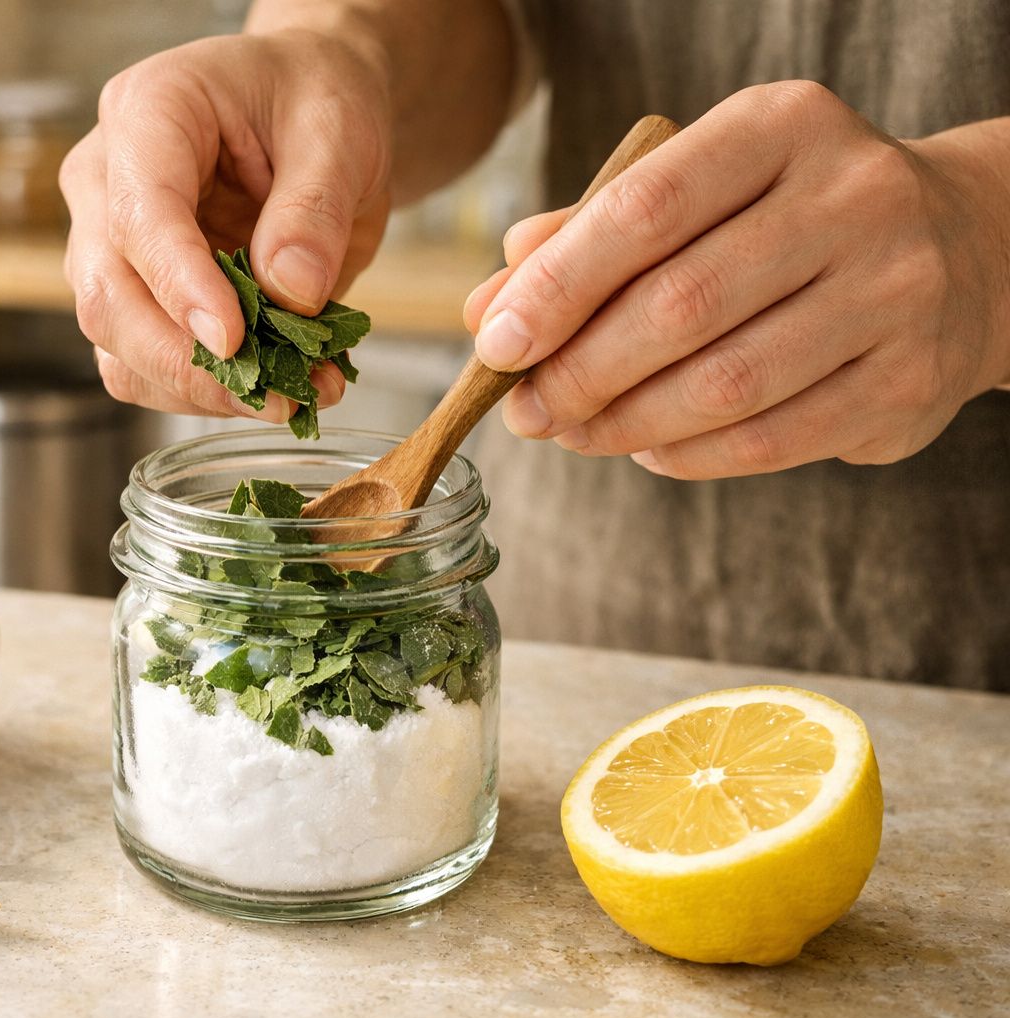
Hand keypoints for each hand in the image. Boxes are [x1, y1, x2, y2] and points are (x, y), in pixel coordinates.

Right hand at [60, 32, 392, 419]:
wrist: (308, 113)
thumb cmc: (313, 98)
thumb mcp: (339, 129)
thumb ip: (314, 207)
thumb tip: (291, 291)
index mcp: (146, 112)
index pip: (139, 213)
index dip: (180, 285)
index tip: (233, 340)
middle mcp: (105, 182)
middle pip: (107, 296)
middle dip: (186, 361)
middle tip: (277, 393)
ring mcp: (111, 247)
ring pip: (118, 348)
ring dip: (202, 392)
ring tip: (296, 395)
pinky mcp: (136, 300)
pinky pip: (147, 370)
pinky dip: (209, 395)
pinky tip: (279, 391)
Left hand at [464, 82, 1009, 478]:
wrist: (963, 249)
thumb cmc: (785, 220)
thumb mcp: (697, 191)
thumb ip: (589, 234)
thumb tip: (490, 304)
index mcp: (781, 128)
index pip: (646, 207)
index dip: (559, 285)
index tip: (496, 341)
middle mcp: (853, 198)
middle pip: (681, 305)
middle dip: (580, 370)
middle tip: (525, 410)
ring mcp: (895, 291)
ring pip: (725, 384)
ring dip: (625, 424)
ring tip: (573, 433)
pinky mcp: (909, 381)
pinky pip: (769, 441)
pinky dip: (687, 456)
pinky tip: (646, 449)